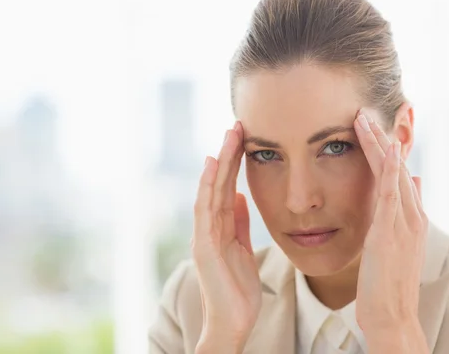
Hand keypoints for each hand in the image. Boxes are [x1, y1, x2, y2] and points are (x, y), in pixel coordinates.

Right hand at [191, 121, 261, 353]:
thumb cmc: (238, 290)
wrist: (233, 323)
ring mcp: (204, 237)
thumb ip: (239, 223)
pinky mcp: (204, 247)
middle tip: (237, 126)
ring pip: (209, 192)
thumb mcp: (243, 249)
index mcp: (220, 228)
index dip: (234, 163)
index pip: (226, 188)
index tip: (244, 138)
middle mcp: (208, 229)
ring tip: (228, 137)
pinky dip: (207, 188)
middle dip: (228, 155)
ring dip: (219, 163)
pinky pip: (205, 212)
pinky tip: (213, 167)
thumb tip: (238, 196)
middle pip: (217, 184)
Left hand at [353, 110, 428, 351]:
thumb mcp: (397, 244)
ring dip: (379, 143)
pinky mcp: (390, 231)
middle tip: (364, 111)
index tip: (370, 127)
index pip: (397, 174)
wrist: (392, 315)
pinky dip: (390, 168)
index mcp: (410, 217)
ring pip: (392, 173)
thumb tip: (413, 182)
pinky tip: (386, 148)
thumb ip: (403, 214)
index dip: (385, 150)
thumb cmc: (388, 283)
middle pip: (395, 167)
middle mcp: (411, 215)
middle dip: (380, 138)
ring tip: (364, 117)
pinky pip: (391, 192)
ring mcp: (403, 222)